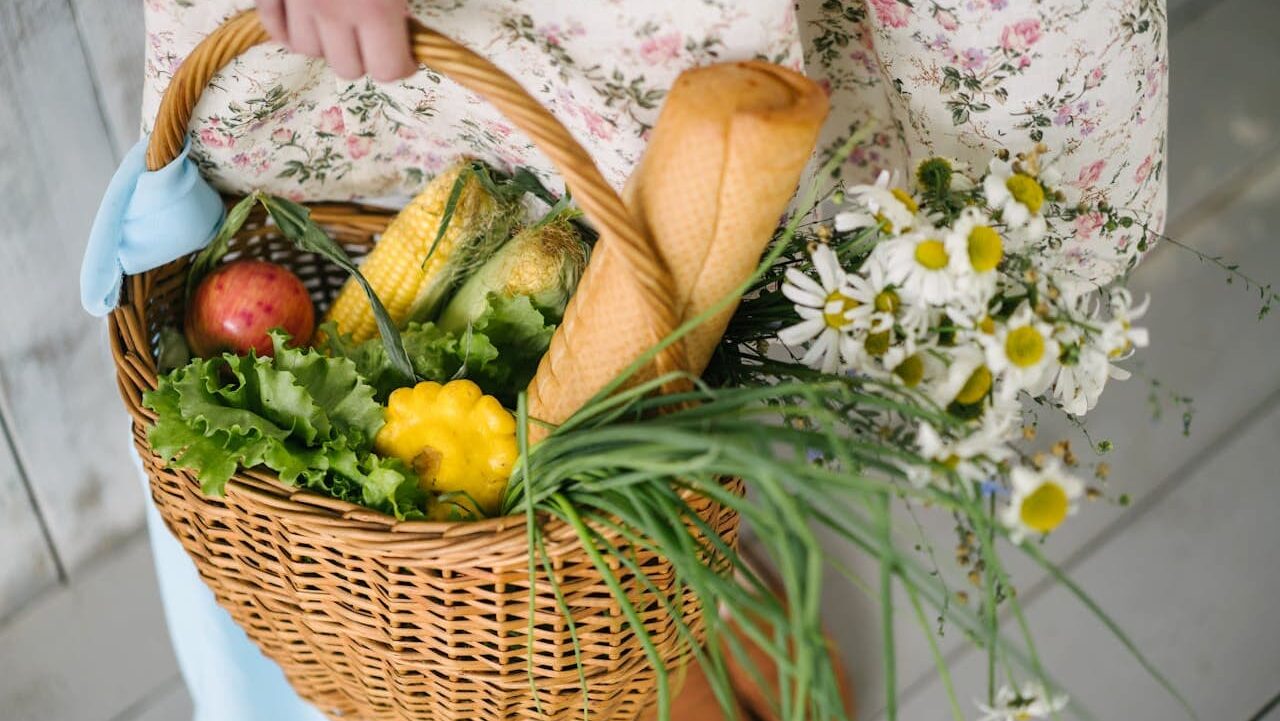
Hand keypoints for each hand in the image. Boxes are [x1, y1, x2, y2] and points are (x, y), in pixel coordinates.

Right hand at [256, 0, 415, 81]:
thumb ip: (397, 7)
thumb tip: (404, 39)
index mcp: (375, 7)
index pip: (387, 70)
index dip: (400, 66)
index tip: (405, 58)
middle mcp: (332, 10)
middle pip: (347, 69)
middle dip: (362, 57)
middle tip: (369, 34)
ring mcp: (295, 0)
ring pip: (307, 49)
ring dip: (323, 41)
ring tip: (334, 16)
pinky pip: (272, 26)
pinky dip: (284, 27)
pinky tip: (300, 15)